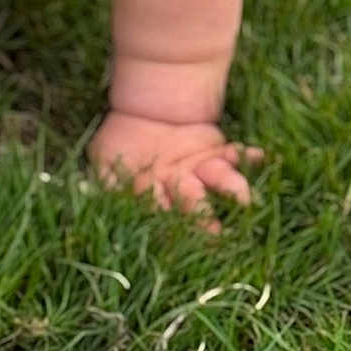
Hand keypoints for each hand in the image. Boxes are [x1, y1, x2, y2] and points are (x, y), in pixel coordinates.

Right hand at [88, 110, 262, 231]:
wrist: (146, 110)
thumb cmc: (122, 142)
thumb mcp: (105, 161)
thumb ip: (105, 181)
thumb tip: (89, 196)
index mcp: (154, 195)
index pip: (163, 216)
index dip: (169, 227)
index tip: (175, 241)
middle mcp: (182, 188)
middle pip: (194, 205)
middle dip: (204, 219)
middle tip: (215, 234)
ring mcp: (201, 171)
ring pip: (219, 181)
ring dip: (233, 188)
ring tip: (245, 197)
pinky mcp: (218, 153)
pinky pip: (238, 156)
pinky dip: (251, 158)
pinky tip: (261, 157)